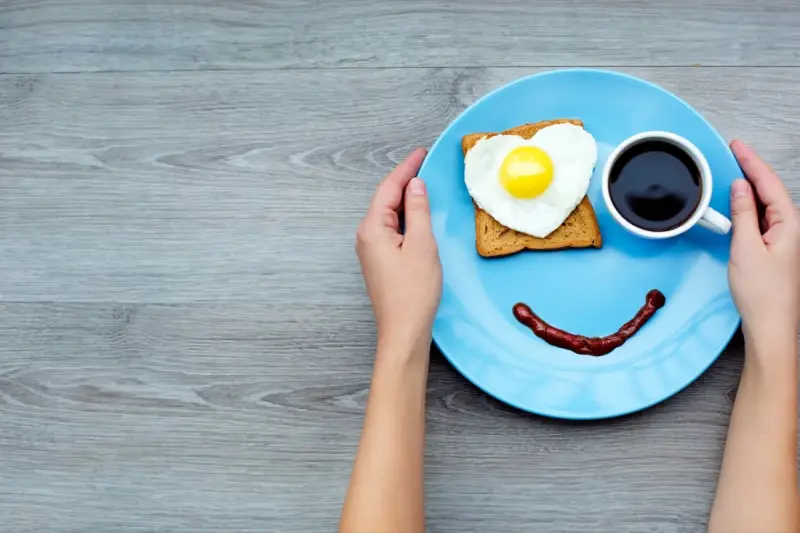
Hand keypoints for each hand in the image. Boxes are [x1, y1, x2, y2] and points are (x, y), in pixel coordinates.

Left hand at [356, 148, 441, 354]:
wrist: (404, 330)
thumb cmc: (414, 292)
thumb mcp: (422, 245)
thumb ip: (418, 211)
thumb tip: (416, 186)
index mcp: (372, 229)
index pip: (389, 189)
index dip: (406, 169)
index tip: (421, 153)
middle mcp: (366, 236)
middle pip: (386, 199)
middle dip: (405, 180)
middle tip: (425, 164)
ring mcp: (371, 250)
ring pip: (389, 214)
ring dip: (406, 199)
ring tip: (424, 183)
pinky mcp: (380, 260)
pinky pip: (392, 229)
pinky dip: (405, 217)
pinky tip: (418, 214)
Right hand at [728, 140, 799, 345]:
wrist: (772, 326)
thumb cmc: (763, 294)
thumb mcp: (745, 248)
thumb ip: (743, 214)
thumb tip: (739, 189)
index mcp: (790, 224)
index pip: (769, 183)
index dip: (752, 162)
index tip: (737, 146)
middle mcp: (792, 229)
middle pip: (771, 190)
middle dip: (752, 170)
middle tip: (734, 153)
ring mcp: (785, 239)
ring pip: (767, 204)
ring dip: (750, 189)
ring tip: (734, 173)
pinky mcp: (776, 250)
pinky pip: (762, 219)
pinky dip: (749, 208)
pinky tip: (739, 206)